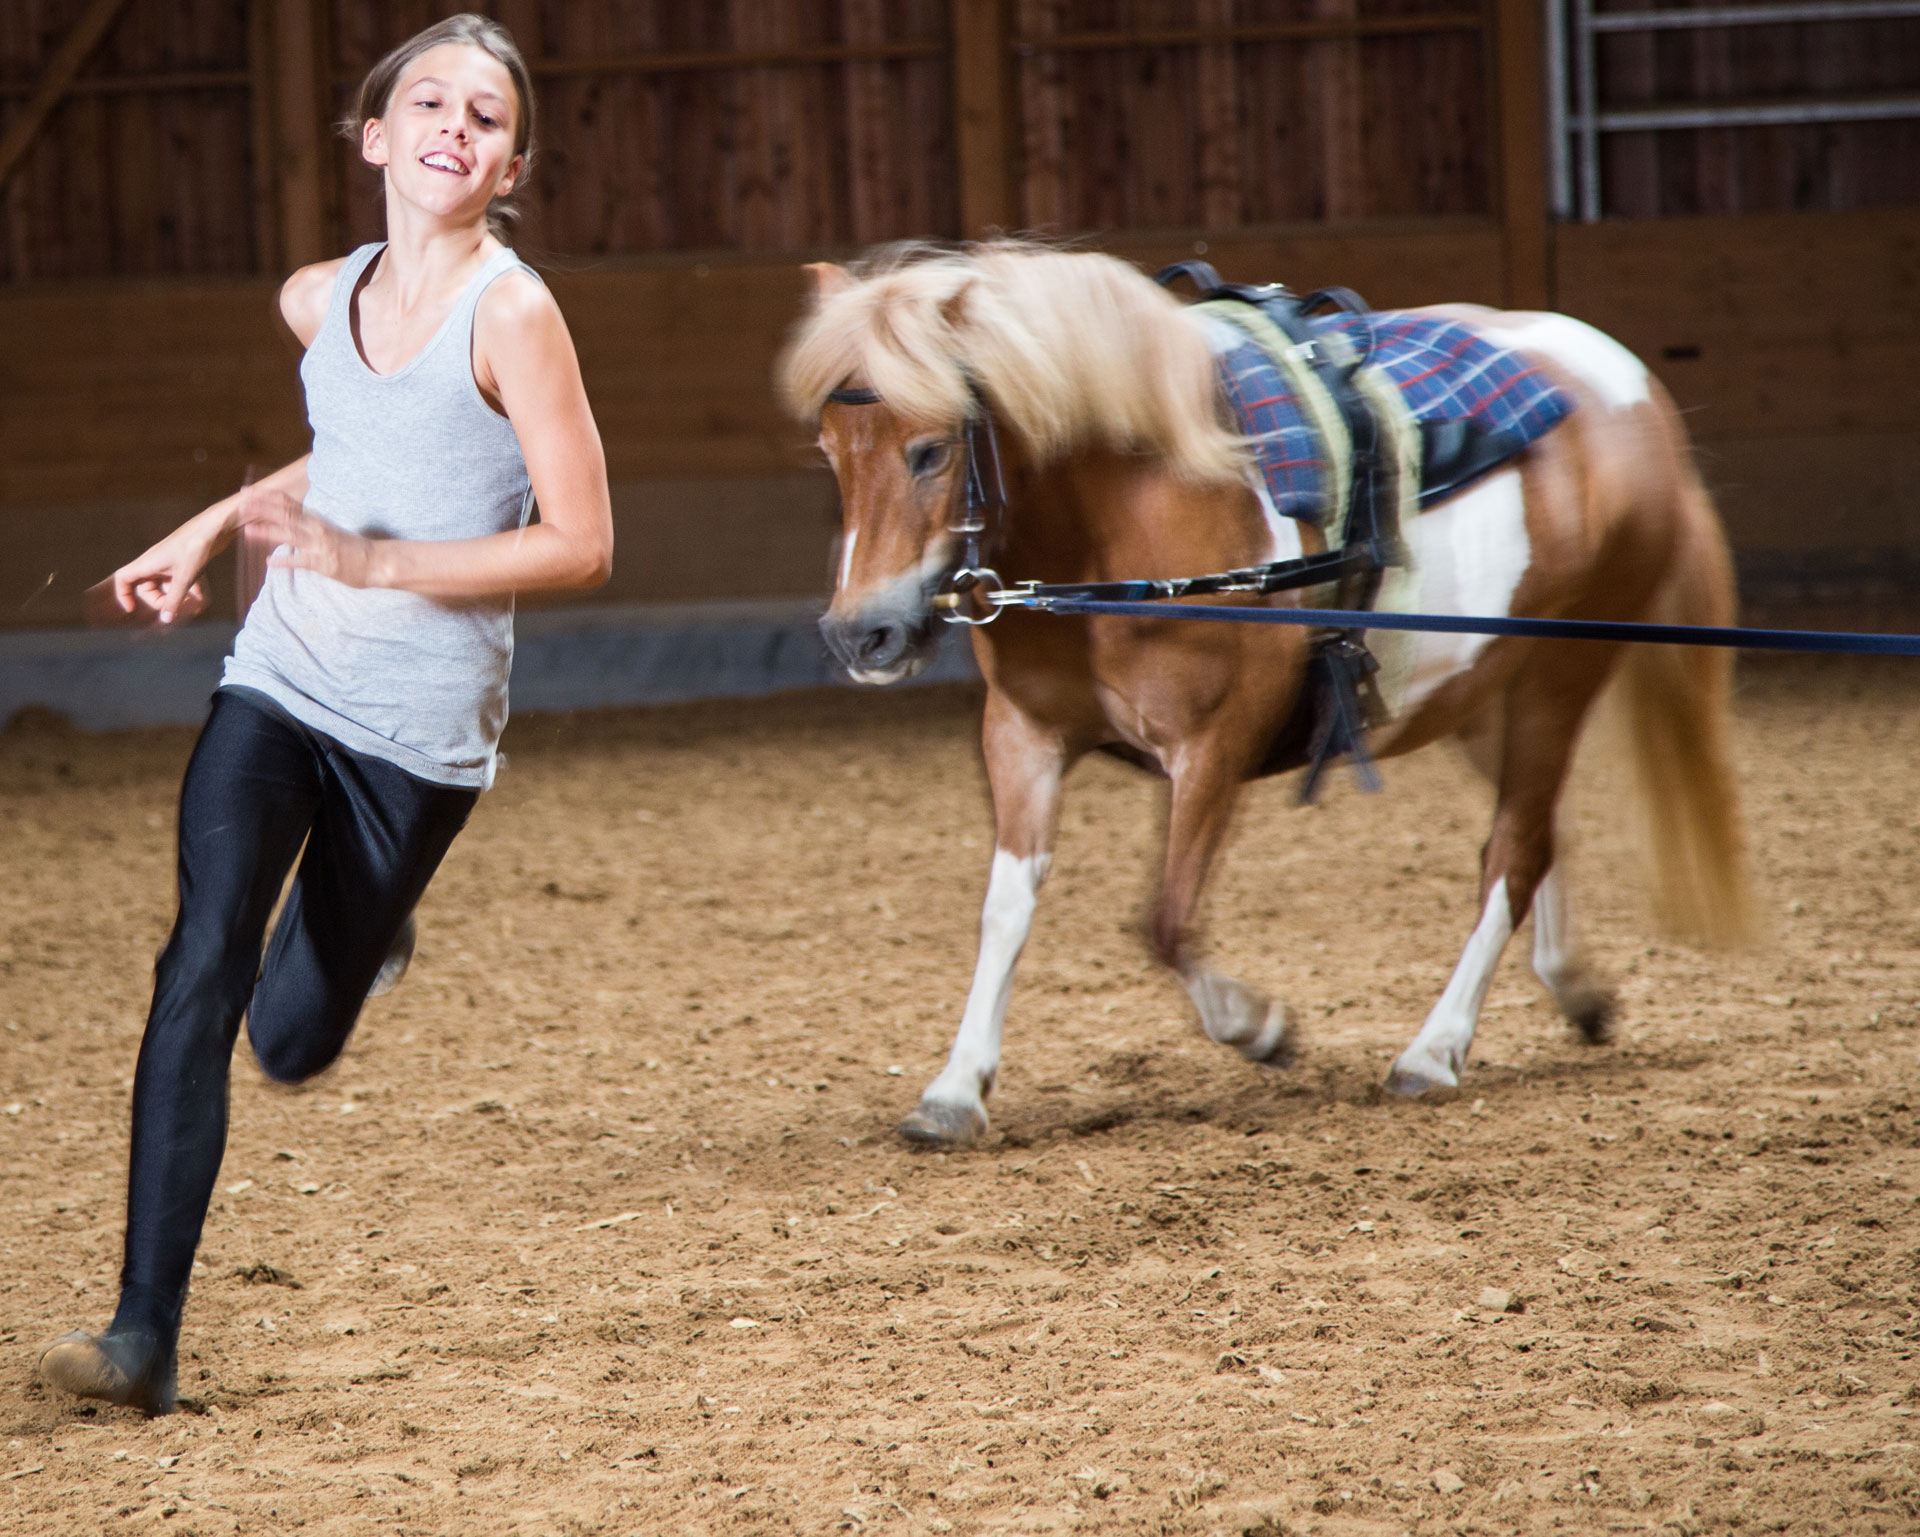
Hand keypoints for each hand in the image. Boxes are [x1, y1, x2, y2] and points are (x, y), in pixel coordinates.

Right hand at [90, 526, 215, 628]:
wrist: (214, 527)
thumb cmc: (195, 548)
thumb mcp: (184, 578)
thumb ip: (174, 600)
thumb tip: (165, 620)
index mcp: (147, 563)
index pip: (123, 578)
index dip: (123, 594)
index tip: (132, 609)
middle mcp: (154, 562)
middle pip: (146, 587)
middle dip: (159, 601)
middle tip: (176, 606)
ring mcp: (168, 562)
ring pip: (163, 585)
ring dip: (175, 596)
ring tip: (191, 603)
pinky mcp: (182, 561)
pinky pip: (178, 580)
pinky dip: (186, 589)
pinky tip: (201, 597)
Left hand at [242, 488, 376, 588]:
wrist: (377, 562)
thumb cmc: (352, 547)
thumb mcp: (328, 530)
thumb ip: (307, 525)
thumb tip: (287, 520)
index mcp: (315, 519)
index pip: (288, 503)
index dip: (266, 497)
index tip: (248, 491)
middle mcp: (316, 529)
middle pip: (285, 515)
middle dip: (262, 509)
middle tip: (241, 504)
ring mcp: (320, 545)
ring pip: (290, 535)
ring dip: (267, 532)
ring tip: (247, 529)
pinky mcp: (324, 563)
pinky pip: (301, 561)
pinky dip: (285, 561)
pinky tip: (269, 562)